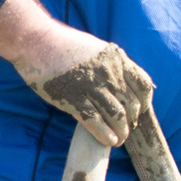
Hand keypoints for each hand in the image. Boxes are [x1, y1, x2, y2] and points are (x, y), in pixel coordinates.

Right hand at [0, 0, 155, 146]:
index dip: (145, 102)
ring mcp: (91, 86)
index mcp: (117, 58)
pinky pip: (95, 121)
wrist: (35, 40)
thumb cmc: (63, 44)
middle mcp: (109, 72)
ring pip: (117, 115)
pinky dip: (105, 134)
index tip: (140, 111)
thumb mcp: (96, 48)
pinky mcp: (73, 98)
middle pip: (132, 104)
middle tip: (126, 128)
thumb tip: (122, 84)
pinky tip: (108, 140)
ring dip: (121, 132)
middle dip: (132, 120)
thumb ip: (111, 65)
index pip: (143, 85)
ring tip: (119, 139)